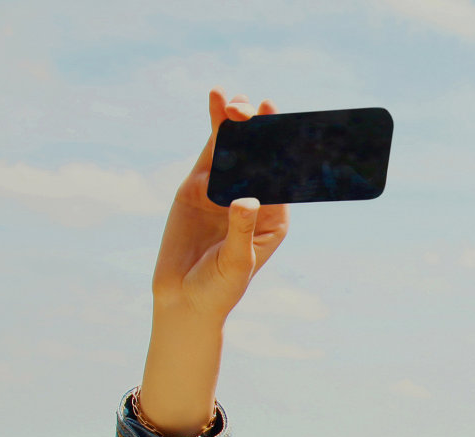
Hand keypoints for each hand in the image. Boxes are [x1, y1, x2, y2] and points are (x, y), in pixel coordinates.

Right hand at [151, 87, 290, 320]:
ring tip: (235, 100)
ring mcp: (226, 189)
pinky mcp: (199, 186)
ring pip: (237, 147)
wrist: (184, 299)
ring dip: (237, 121)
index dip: (288, 150)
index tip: (289, 126)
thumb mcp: (237, 263)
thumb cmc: (220, 288)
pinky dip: (215, 126)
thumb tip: (245, 199)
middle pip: (262, 156)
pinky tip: (216, 102)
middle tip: (259, 110)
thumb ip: (241, 231)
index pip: (286, 176)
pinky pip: (211, 151)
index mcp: (275, 216)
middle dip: (262, 130)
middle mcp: (254, 197)